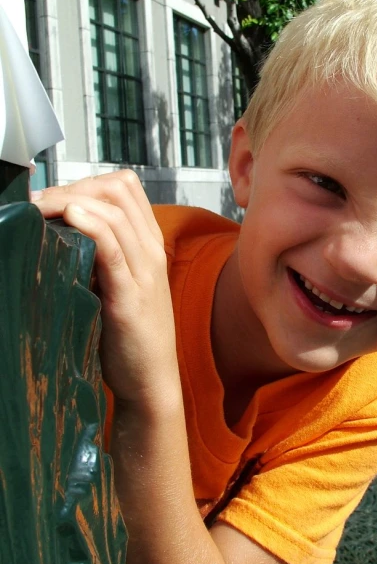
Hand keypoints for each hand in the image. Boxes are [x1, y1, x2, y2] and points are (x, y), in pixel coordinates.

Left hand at [32, 171, 178, 404]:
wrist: (150, 380)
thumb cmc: (129, 336)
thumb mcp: (118, 285)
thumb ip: (100, 257)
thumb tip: (58, 234)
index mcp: (148, 245)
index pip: (124, 187)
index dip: (85, 182)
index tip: (52, 199)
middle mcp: (150, 251)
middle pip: (116, 190)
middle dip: (72, 187)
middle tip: (37, 204)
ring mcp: (144, 271)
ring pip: (112, 212)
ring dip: (69, 201)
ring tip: (38, 210)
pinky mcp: (130, 296)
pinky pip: (112, 248)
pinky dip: (90, 226)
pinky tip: (69, 219)